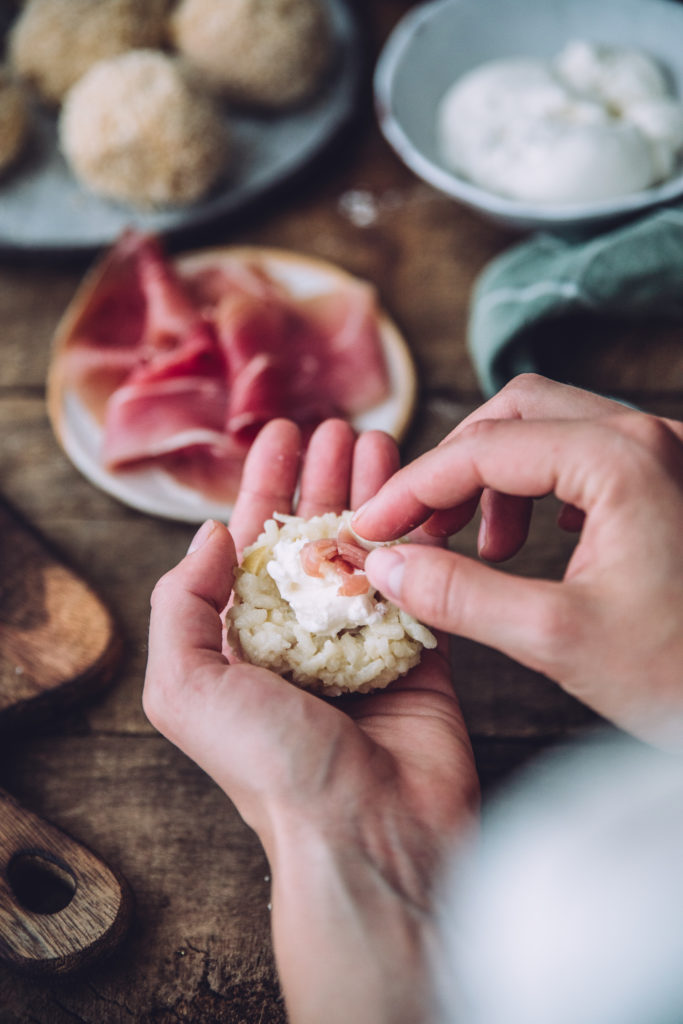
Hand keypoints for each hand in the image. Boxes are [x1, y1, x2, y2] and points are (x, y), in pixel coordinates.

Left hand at [143, 418, 478, 1023]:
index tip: (283, 433)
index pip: (252, 543)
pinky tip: (423, 495)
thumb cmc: (271, 767)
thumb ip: (181, 605)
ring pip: (369, 548)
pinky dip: (420, 535)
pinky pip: (419, 580)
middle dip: (325, 478)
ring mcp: (363, 642)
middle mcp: (301, 637)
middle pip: (315, 535)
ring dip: (375, 492)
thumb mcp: (187, 688)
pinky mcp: (420, 652)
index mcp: (244, 641)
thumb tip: (211, 536)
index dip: (265, 484)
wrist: (371, 833)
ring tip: (384, 442)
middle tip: (341, 429)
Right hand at [353, 374, 682, 746]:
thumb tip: (386, 566)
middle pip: (515, 413)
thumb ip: (460, 596)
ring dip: (494, 476)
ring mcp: (664, 454)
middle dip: (454, 467)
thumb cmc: (682, 673)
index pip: (482, 449)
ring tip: (477, 545)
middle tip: (419, 528)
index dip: (412, 490)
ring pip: (550, 429)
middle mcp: (647, 436)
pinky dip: (536, 488)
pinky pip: (584, 456)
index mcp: (621, 459)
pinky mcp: (668, 483)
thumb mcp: (558, 639)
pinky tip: (529, 540)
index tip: (369, 531)